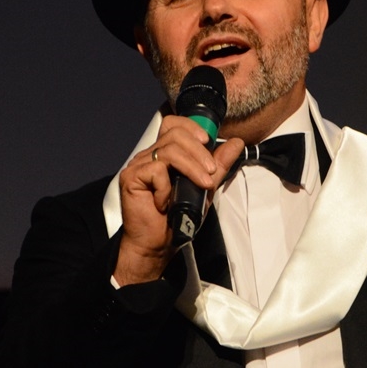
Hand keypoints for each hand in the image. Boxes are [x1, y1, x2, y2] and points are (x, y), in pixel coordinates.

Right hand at [115, 116, 243, 284]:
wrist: (157, 244)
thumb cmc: (178, 217)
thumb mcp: (205, 187)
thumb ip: (218, 165)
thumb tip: (235, 143)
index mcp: (163, 153)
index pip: (173, 124)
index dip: (191, 127)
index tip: (208, 141)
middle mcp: (149, 155)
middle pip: (175, 134)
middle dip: (199, 151)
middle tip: (211, 172)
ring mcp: (138, 164)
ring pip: (169, 150)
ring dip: (191, 167)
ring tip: (203, 185)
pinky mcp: (131, 177)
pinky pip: (156, 170)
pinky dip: (167, 187)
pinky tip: (167, 202)